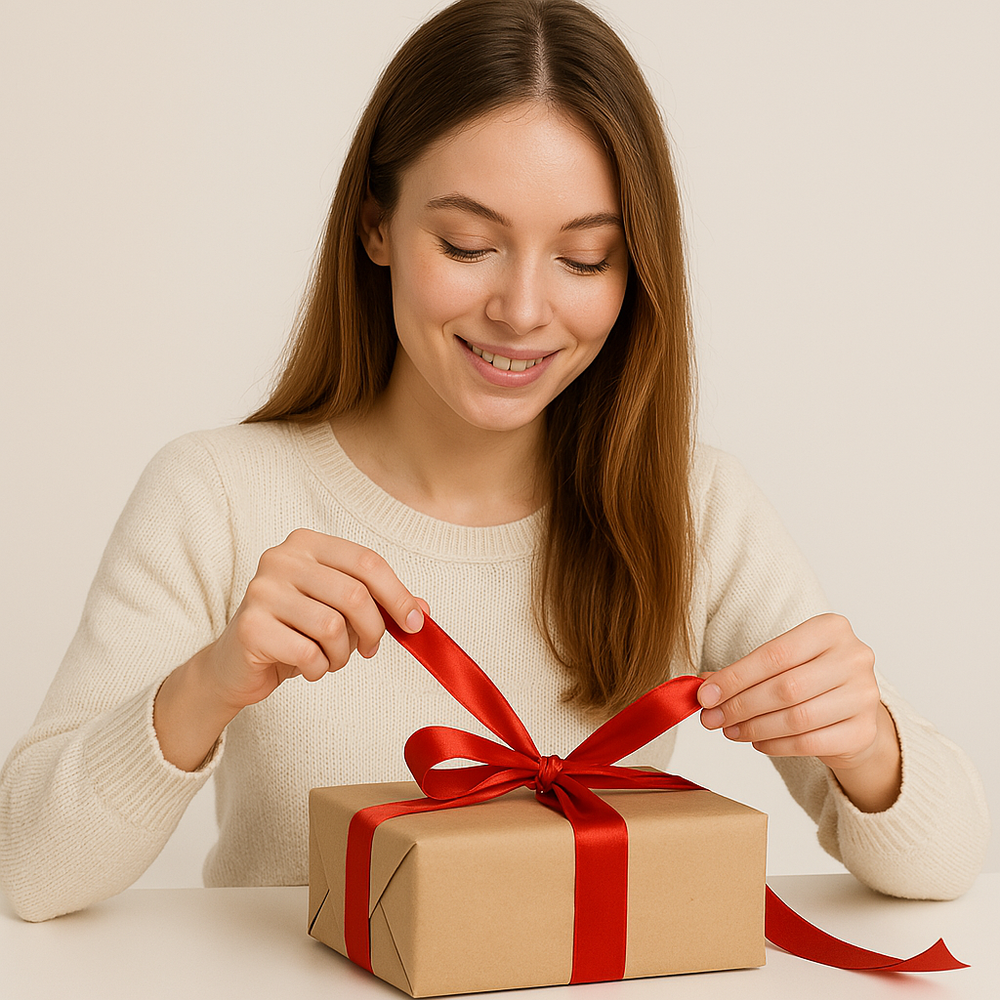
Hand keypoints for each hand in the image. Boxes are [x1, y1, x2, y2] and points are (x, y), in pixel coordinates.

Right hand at [201, 529, 427, 712]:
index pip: (367, 561)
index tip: (414, 623)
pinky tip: (307, 666)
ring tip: (330, 657)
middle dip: (373, 630)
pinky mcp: (250, 627)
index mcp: (307, 544)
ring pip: (332, 627)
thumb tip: (422, 610)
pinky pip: (308, 653)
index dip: (398, 594)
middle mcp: (281, 559)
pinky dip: (318, 668)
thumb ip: (378, 604)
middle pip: (355, 594)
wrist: (236, 664)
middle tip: (369, 648)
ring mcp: (261, 591)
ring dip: (341, 654)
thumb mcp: (339, 610)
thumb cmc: (295, 631)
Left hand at [698, 614, 900, 810]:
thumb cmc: (810, 679)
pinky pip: (810, 742)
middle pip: (786, 687)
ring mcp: (864, 695)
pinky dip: (776, 745)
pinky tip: (757, 742)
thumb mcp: (780, 664)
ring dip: (755, 727)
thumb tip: (702, 686)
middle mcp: (854, 657)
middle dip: (741, 706)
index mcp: (831, 629)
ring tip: (730, 730)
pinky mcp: (864, 731)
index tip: (705, 695)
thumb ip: (744, 672)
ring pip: (797, 717)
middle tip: (712, 718)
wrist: (852, 710)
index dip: (736, 677)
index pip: (775, 654)